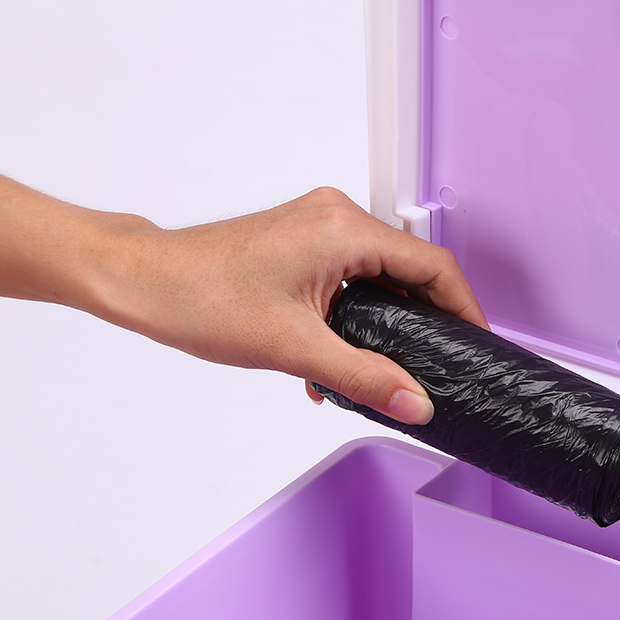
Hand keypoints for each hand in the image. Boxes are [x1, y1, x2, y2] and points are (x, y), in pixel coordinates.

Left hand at [98, 187, 487, 424]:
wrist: (142, 283)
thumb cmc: (199, 298)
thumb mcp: (294, 348)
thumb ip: (364, 377)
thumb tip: (414, 403)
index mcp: (343, 229)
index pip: (433, 266)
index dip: (465, 309)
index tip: (478, 343)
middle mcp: (335, 216)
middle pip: (413, 269)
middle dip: (429, 320)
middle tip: (441, 364)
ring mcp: (318, 226)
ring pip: (382, 275)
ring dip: (390, 321)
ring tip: (388, 366)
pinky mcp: (302, 242)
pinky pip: (354, 275)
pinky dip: (360, 313)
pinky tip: (344, 354)